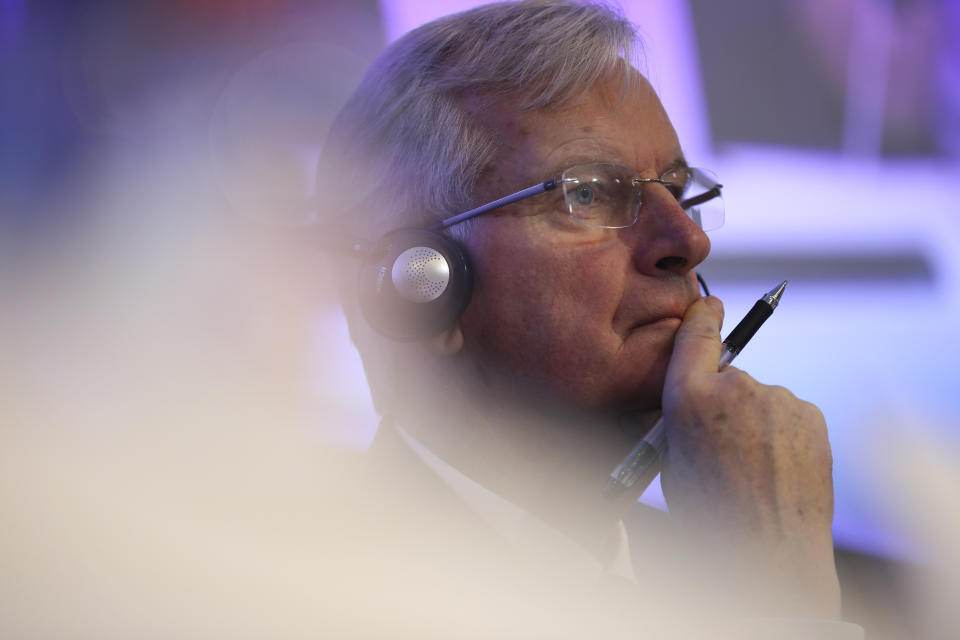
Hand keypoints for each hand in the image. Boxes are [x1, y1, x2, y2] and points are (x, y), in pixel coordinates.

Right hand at [659, 296, 840, 617]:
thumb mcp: (671, 462)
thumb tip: (699, 402)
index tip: (710, 304)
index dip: (703, 315)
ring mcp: (779, 399)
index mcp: (689, 398)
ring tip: (756, 469)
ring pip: (762, 400)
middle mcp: (737, 387)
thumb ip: (681, 420)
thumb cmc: (710, 515)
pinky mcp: (810, 415)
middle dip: (726, 402)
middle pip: (729, 377)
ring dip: (757, 421)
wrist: (768, 553)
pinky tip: (778, 469)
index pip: (697, 334)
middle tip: (726, 448)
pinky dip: (783, 434)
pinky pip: (789, 415)